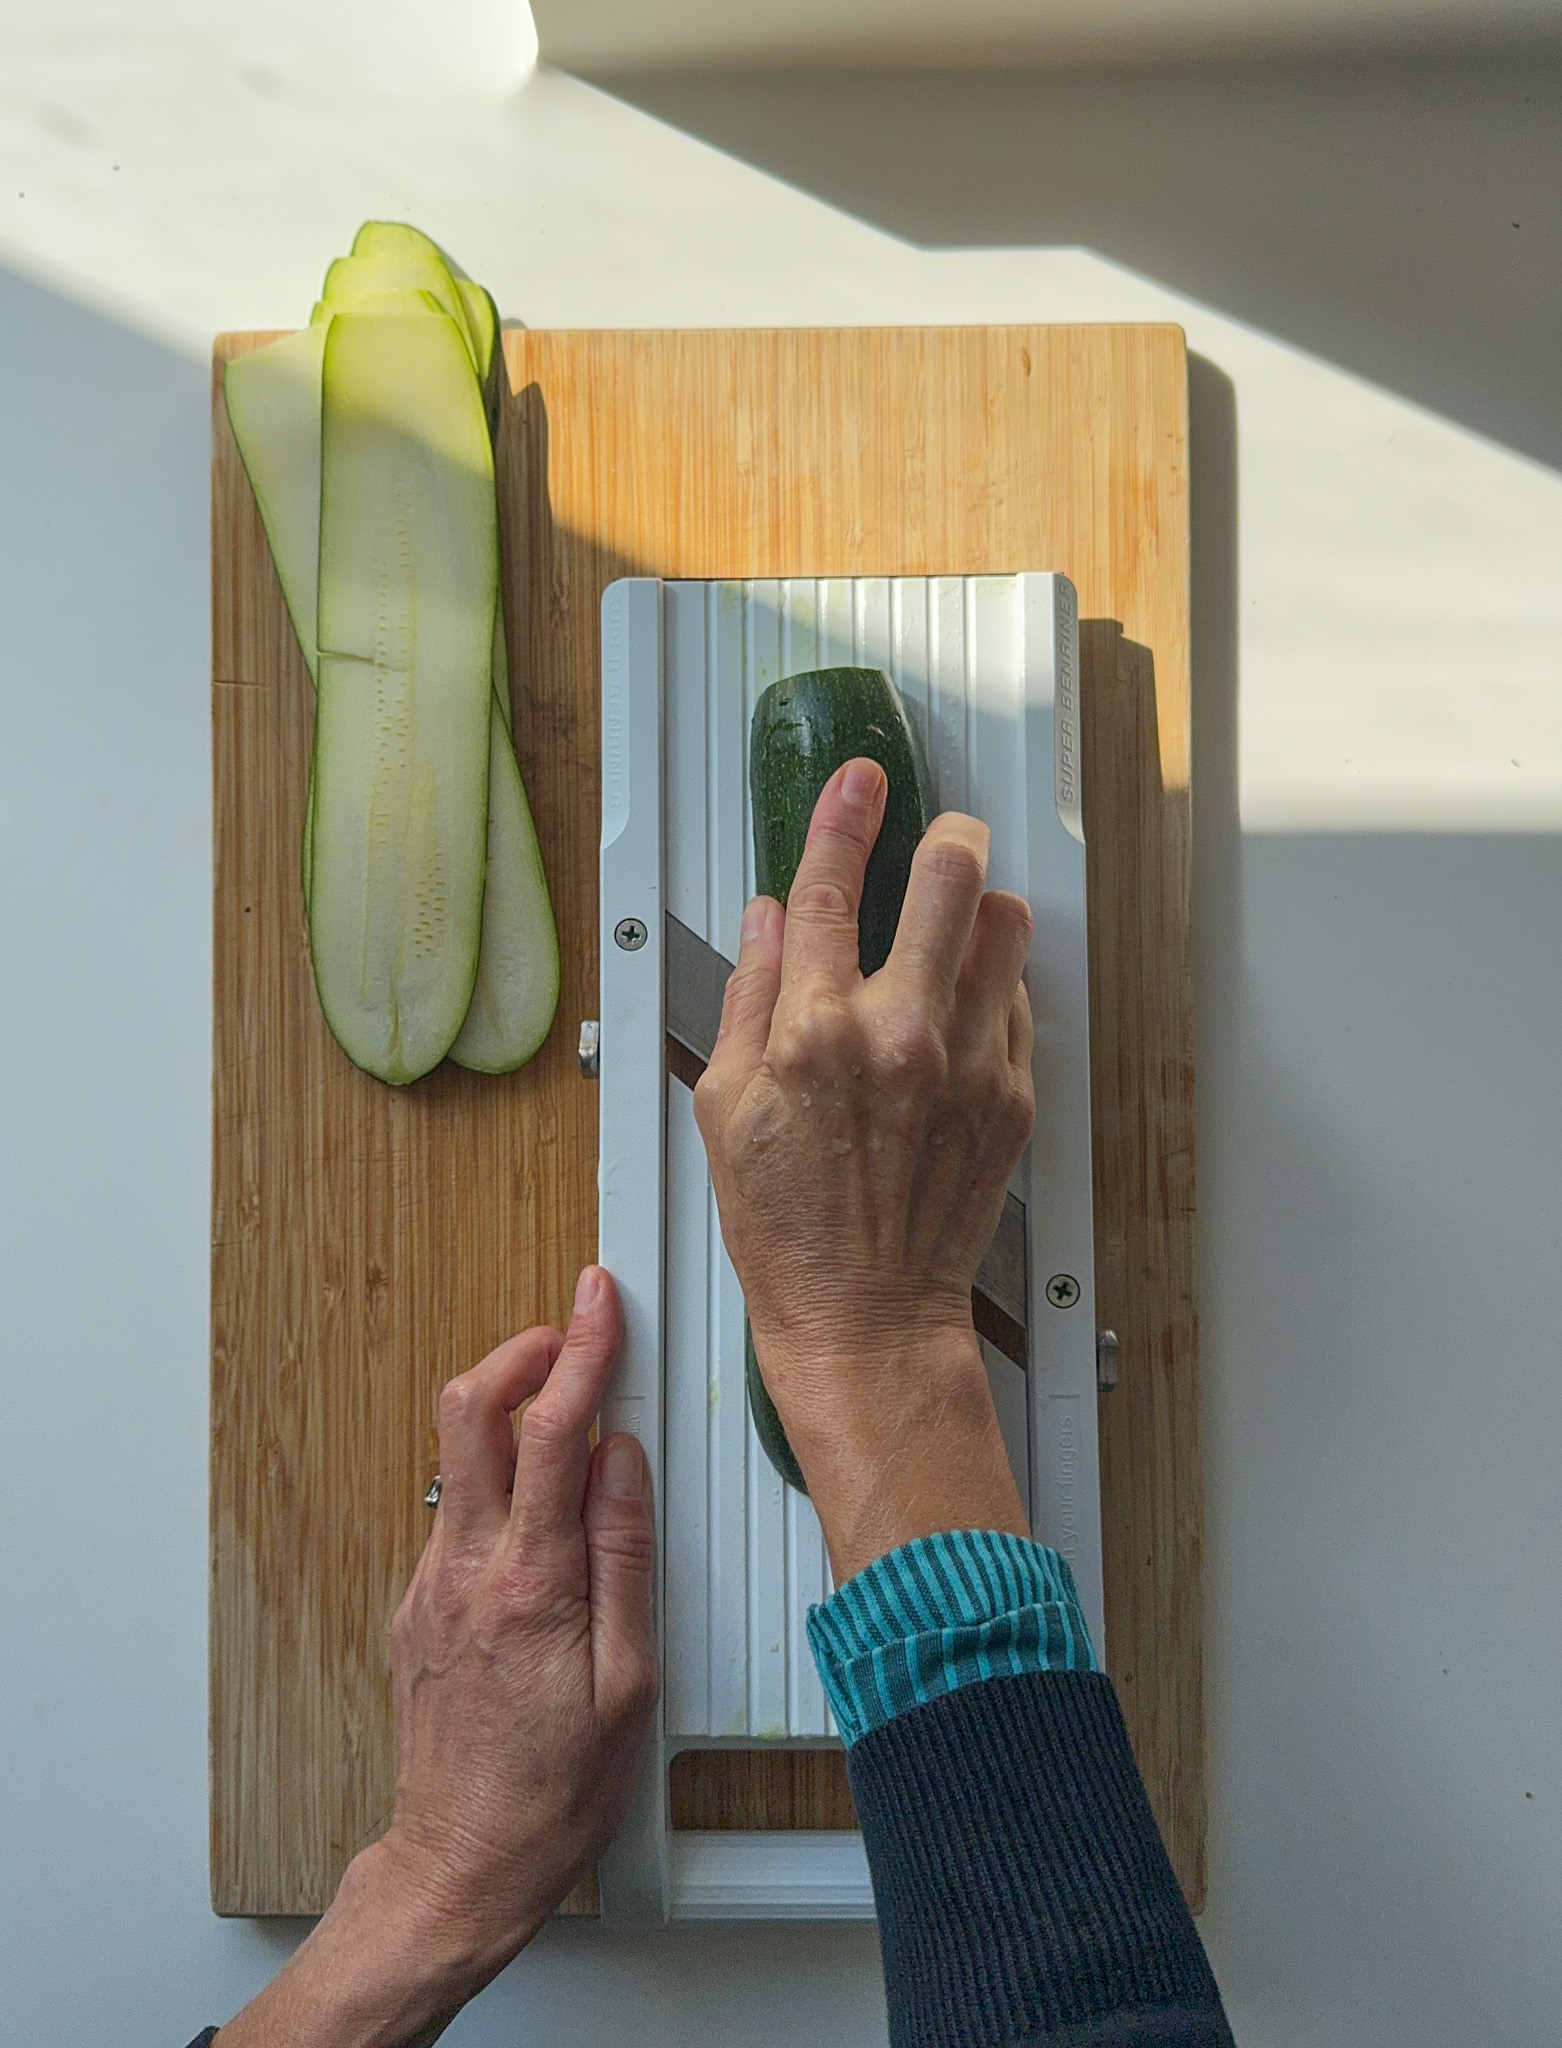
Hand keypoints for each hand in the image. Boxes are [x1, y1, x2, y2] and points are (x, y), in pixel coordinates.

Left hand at [217, 1268, 656, 2047]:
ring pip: (457, 1457)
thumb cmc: (556, 1792)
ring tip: (567, 1414)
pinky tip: (538, 1506)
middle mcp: (464, 1571)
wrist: (462, 1866)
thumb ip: (623, 1554)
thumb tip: (621, 1460)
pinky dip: (497, 1477)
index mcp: (530, 1584)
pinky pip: (456, 1512)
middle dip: (520, 1350)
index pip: (552, 1429)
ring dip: (508, 1412)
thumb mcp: (629, 1681)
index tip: (598, 1300)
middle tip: (568, 1333)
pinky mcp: (416, 1607)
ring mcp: (430, 1586)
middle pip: (469, 1411)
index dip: (580, 1347)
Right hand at [693, 758, 1035, 1583]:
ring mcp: (966, 1064)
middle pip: (946, 877)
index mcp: (814, 1031)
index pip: (828, 887)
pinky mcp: (1011, 1096)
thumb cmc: (789, 1227)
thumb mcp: (724, 1109)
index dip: (844, 816)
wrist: (867, 1316)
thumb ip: (749, 999)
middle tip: (938, 839)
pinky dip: (993, 990)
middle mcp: (899, 1034)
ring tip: (955, 928)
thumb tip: (764, 923)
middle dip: (943, 838)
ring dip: (979, 910)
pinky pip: (1019, 1004)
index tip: (860, 780)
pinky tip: (959, 1015)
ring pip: (1004, 929)